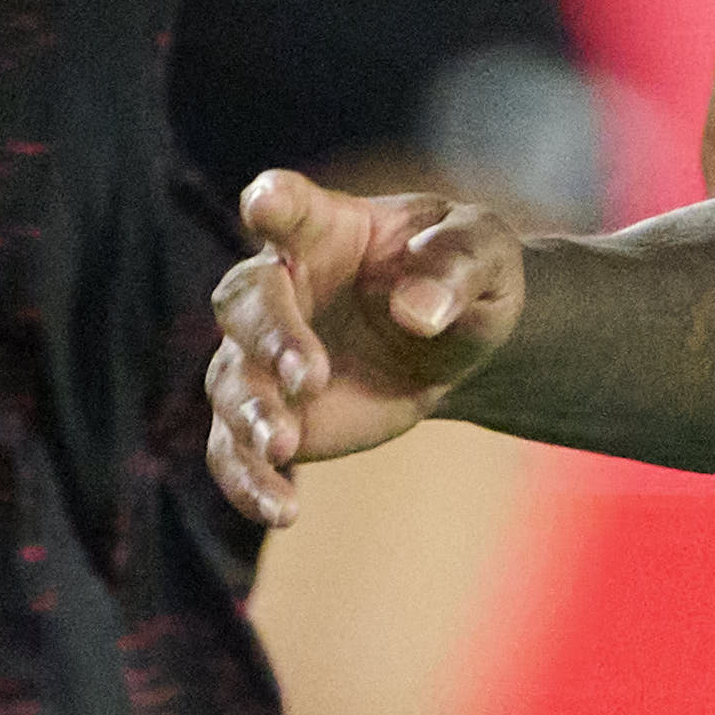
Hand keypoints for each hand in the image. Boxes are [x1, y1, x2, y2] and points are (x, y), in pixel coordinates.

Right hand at [205, 164, 529, 526]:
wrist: (455, 343)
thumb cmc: (463, 278)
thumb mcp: (486, 257)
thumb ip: (456, 267)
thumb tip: (418, 312)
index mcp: (323, 228)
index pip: (288, 206)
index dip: (273, 202)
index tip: (265, 204)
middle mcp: (279, 286)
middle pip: (245, 301)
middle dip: (270, 336)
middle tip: (308, 376)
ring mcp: (262, 355)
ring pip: (229, 380)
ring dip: (250, 413)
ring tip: (282, 446)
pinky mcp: (269, 416)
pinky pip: (235, 451)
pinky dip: (248, 482)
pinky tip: (281, 511)